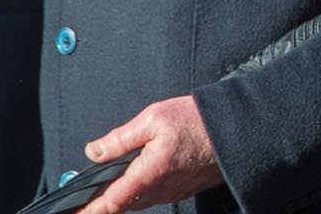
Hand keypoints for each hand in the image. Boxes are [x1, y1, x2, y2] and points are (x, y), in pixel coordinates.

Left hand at [77, 95, 222, 213]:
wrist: (238, 129)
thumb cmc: (199, 120)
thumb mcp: (155, 118)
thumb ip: (121, 138)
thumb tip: (93, 151)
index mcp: (148, 173)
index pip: (109, 202)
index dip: (88, 211)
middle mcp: (160, 189)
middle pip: (122, 204)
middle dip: (103, 203)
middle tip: (82, 200)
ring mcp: (174, 191)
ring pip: (139, 200)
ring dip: (122, 196)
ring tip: (108, 186)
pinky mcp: (184, 188)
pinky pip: (155, 194)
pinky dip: (141, 190)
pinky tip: (140, 175)